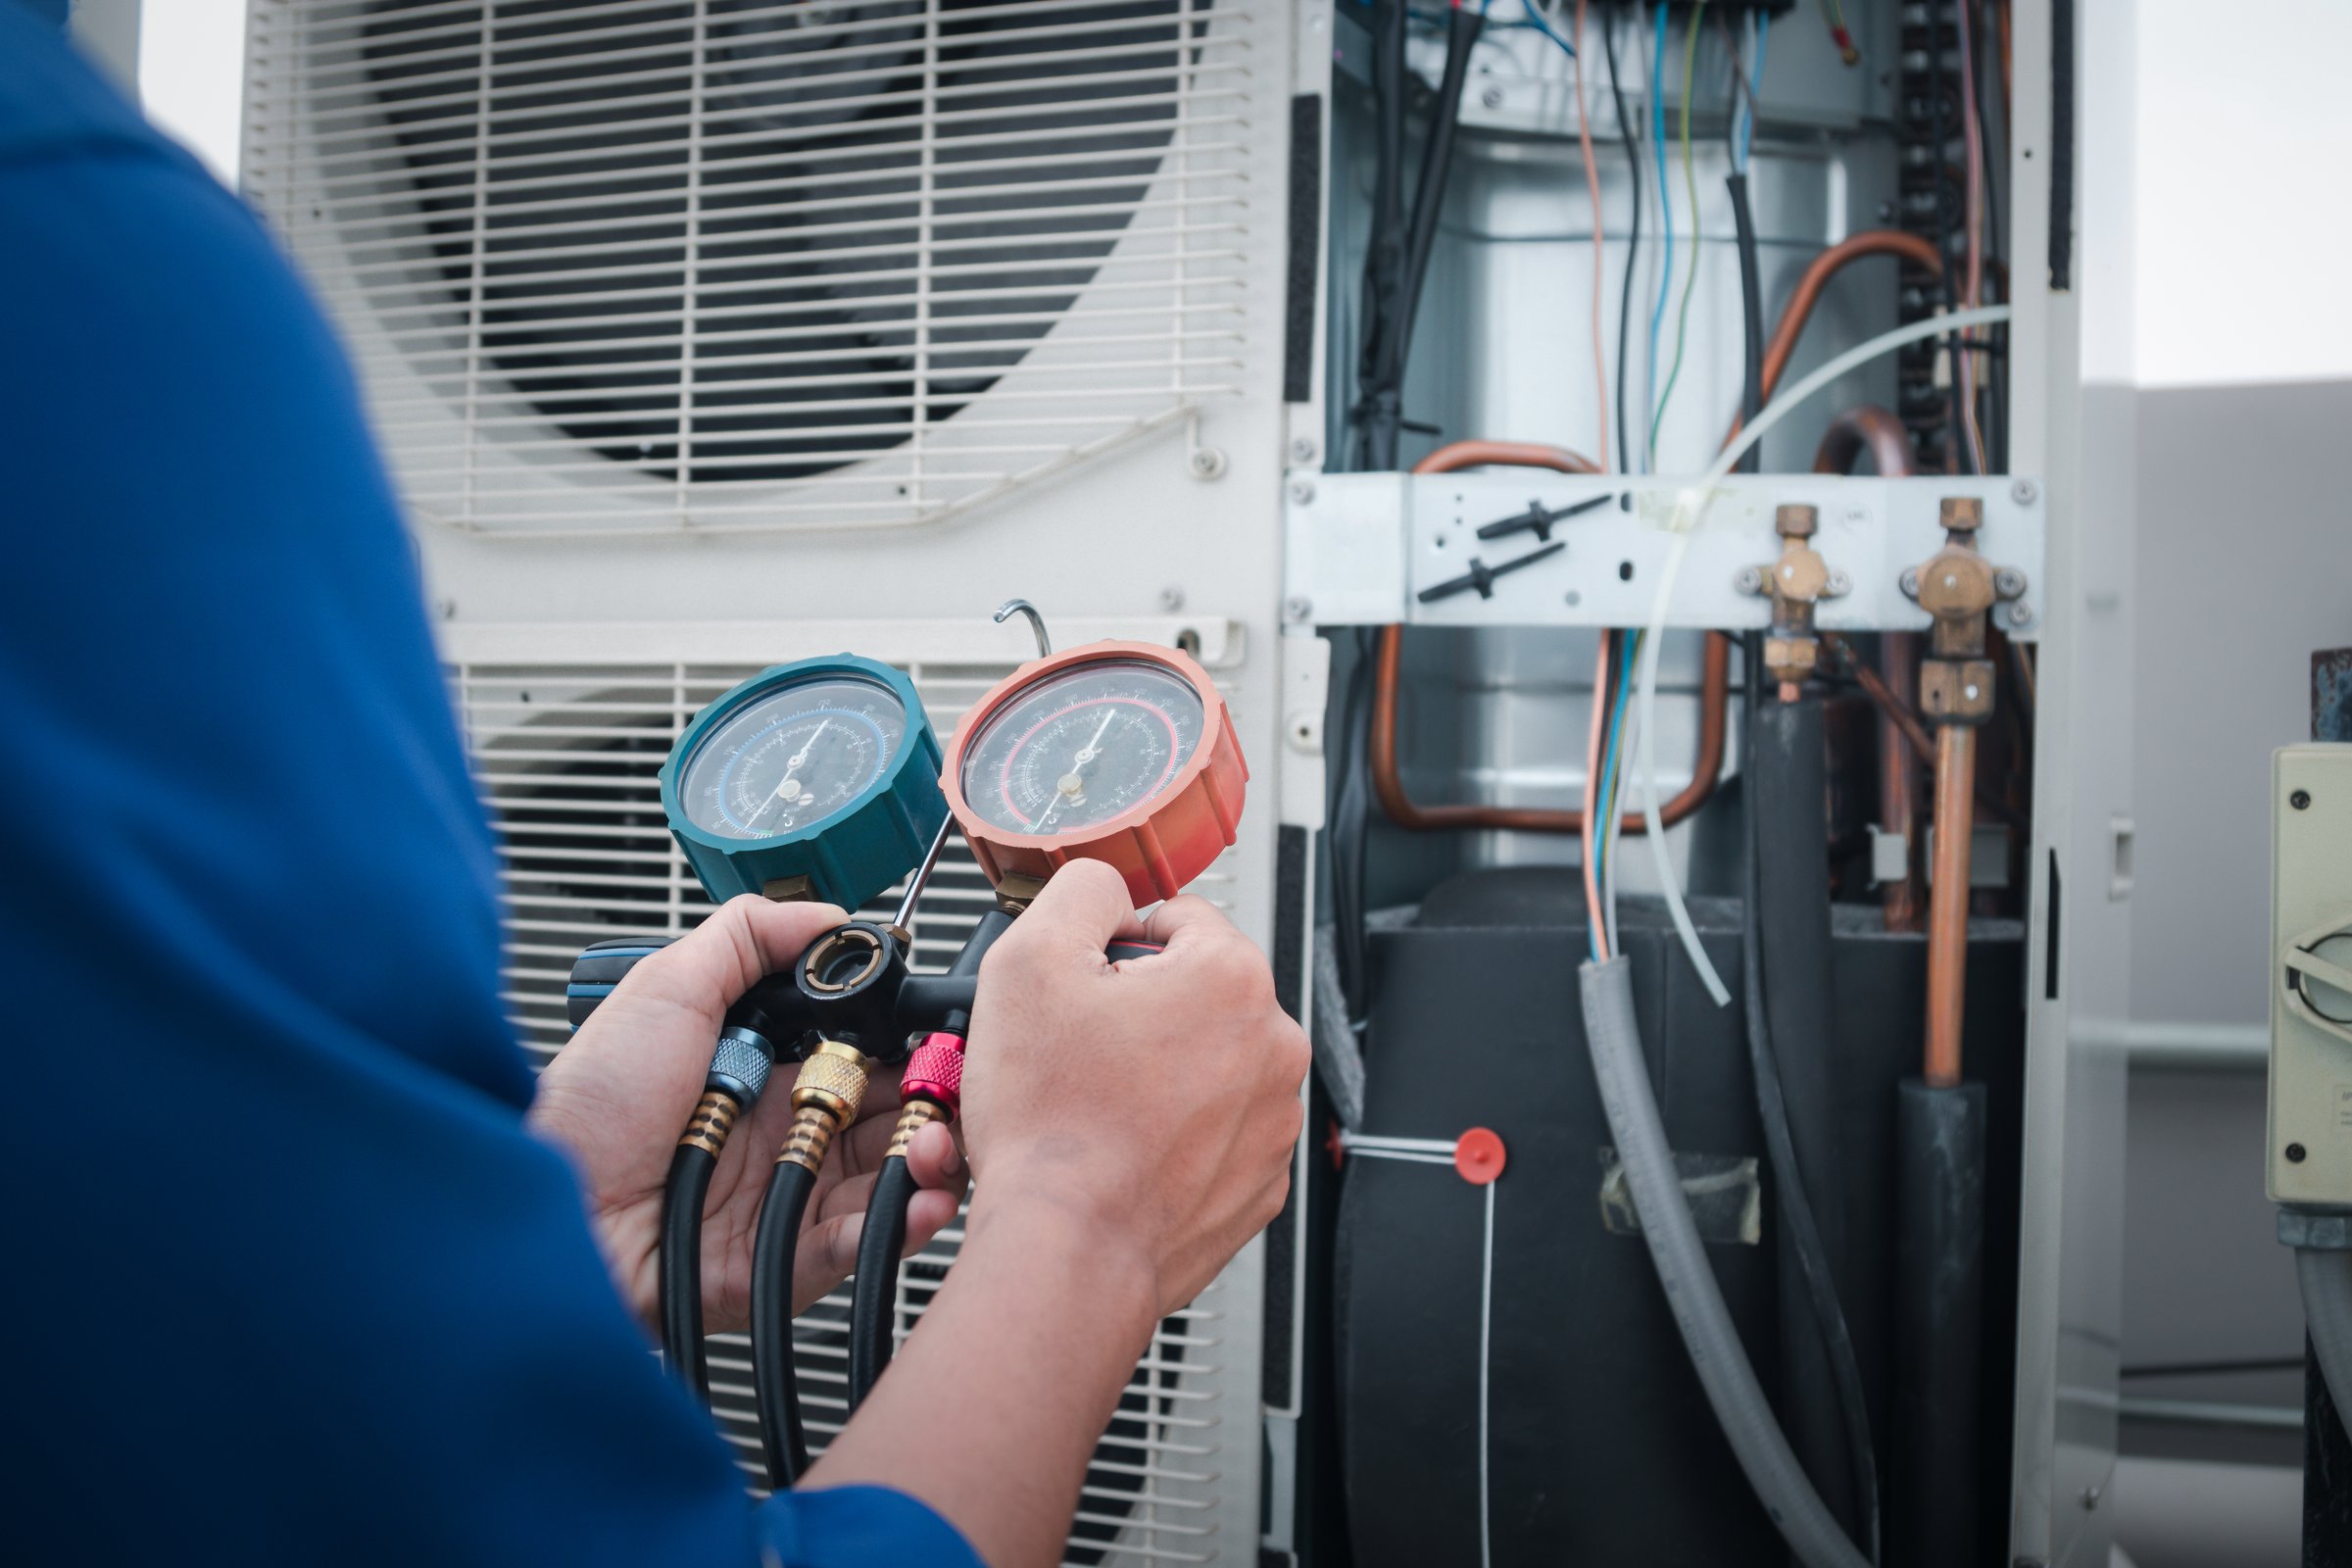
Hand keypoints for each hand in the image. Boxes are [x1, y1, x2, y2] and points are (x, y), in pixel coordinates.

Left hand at [528, 895, 966, 1331]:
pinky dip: (900, 1224)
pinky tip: (920, 1197)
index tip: (940, 1031)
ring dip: (929, 1160)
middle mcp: (781, 1138)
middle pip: (889, 1120)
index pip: (863, 1058)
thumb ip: (746, 938)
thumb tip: (831, 915)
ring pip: (888, 1182)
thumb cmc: (587, 1105)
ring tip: (940, 1141)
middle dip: (933, 1102)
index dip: (907, 1046)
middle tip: (954, 1088)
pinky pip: (858, 1246)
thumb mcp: (663, 988)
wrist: (544, 1204)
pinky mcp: (782, 1264)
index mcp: (764, 1077)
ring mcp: (786, 1201)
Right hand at [957, 860, 1308, 1319]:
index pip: (1176, 919)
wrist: (1067, 1249)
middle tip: (1077, 1052)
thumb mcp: (1029, 959)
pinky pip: (1210, 1136)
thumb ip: (1079, 892)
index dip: (1113, 946)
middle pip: (1194, 995)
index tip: (1084, 985)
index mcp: (1232, 978)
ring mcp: (1272, 1123)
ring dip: (1154, 1075)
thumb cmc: (1052, 1123)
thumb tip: (1104, 887)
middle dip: (1136, 1014)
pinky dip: (1170, 1138)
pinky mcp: (1257, 1185)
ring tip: (1094, 1107)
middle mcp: (1273, 1046)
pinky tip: (1120, 1151)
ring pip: (1204, 1067)